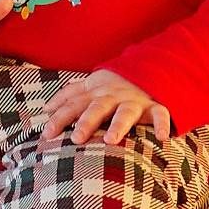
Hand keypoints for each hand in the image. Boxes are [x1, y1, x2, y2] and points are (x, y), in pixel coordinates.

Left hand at [36, 66, 172, 147]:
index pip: (74, 104)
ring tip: (111, 140)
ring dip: (119, 124)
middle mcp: (113, 96)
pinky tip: (163, 137)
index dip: (60, 118)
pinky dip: (162, 124)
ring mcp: (134, 100)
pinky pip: (160, 113)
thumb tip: (45, 108)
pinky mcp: (153, 106)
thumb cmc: (113, 84)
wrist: (147, 68)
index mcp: (96, 92)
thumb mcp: (90, 85)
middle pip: (98, 108)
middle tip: (77, 138)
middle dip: (87, 121)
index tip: (47, 134)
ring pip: (125, 112)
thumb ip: (69, 95)